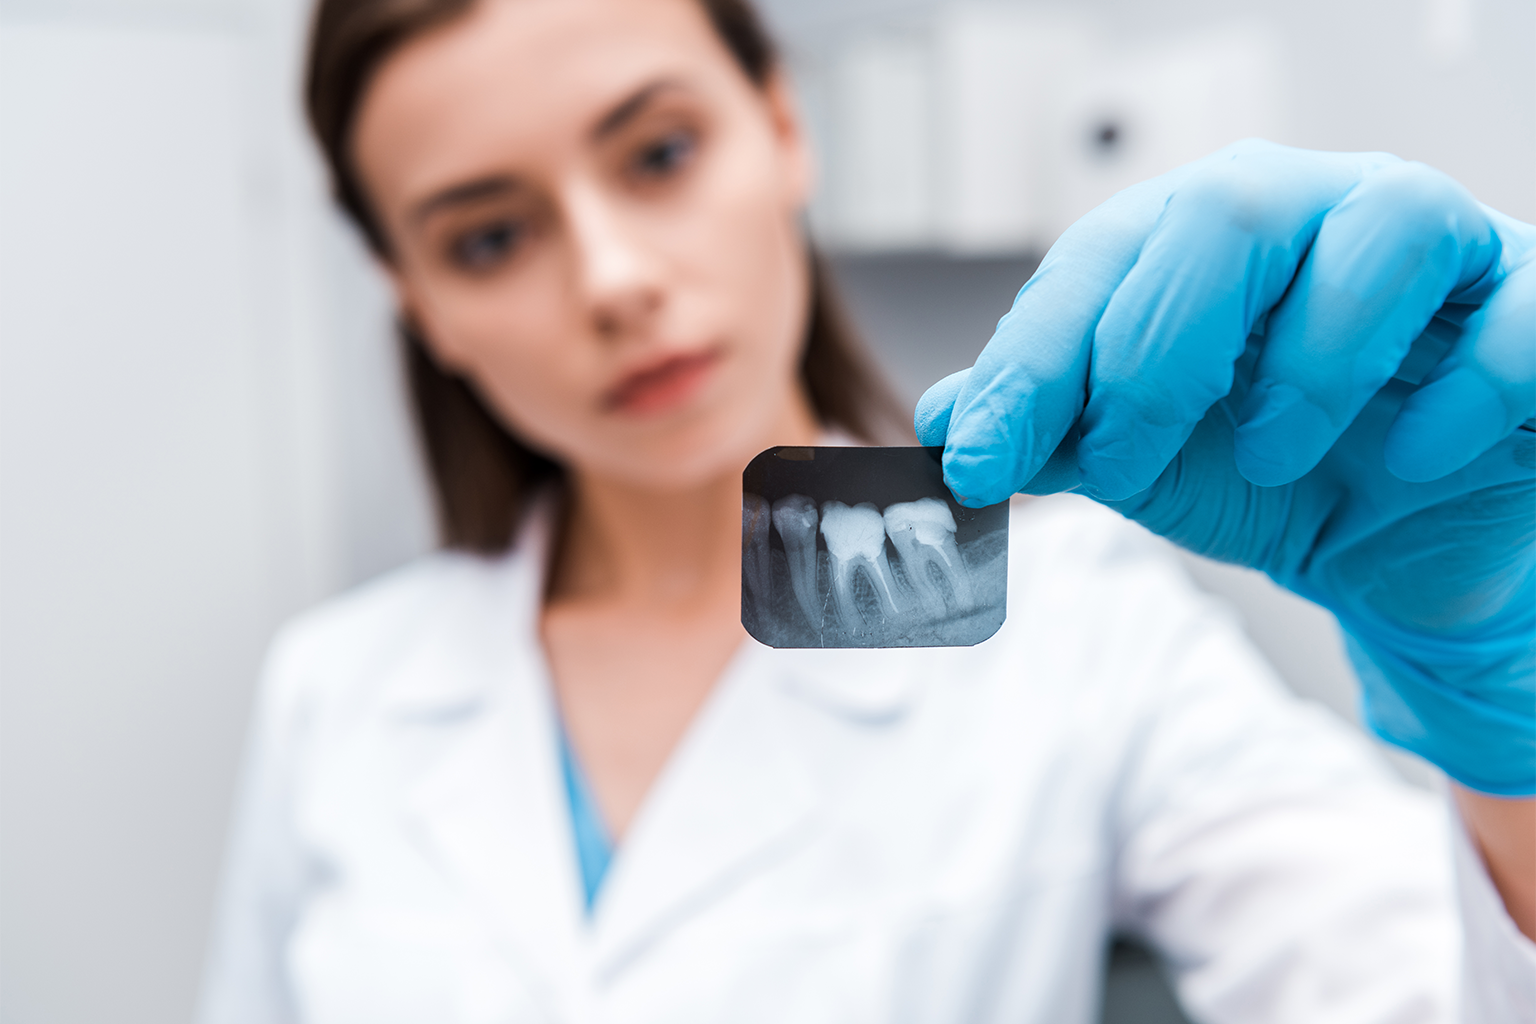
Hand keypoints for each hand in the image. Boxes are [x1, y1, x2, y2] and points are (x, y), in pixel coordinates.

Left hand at [916, 140, 1534, 796]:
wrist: (1398, 549)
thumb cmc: (1271, 477)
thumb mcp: (1144, 462)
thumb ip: (1050, 430)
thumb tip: (940, 416)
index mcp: (1209, 240)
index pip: (1103, 257)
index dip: (1030, 361)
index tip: (977, 460)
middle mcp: (1322, 217)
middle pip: (1230, 211)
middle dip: (1154, 351)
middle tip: (1130, 457)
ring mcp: (1442, 254)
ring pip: (1387, 232)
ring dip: (1307, 367)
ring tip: (1272, 455)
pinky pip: (1522, 321)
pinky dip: (1459, 398)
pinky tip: (1406, 460)